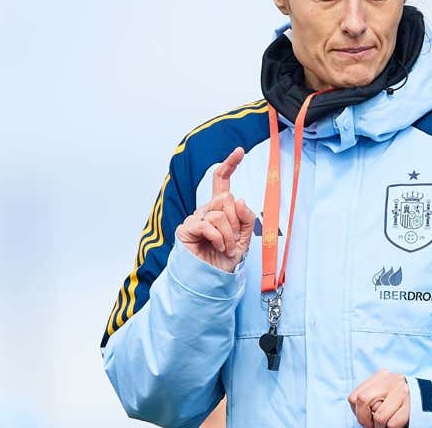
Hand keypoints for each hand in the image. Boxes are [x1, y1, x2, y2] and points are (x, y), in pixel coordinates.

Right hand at [176, 147, 256, 271]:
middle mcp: (205, 210)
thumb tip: (239, 199)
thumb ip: (245, 218)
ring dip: (228, 234)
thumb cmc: (226, 259)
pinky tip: (219, 247)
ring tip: (226, 248)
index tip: (239, 151)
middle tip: (233, 239)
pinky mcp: (186, 229)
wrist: (214, 279)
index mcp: (219, 209)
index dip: (230, 165)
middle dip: (235, 221)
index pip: (222, 182)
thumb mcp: (245, 237)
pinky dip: (218, 237)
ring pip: (219, 213)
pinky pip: (208, 224)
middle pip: (226, 198)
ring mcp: (195, 219)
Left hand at [348, 369, 409, 427]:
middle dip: (363, 419)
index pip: (355, 396)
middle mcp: (391, 381)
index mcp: (382, 376)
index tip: (366, 418)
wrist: (431, 400)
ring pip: (379, 416)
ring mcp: (403, 392)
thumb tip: (357, 411)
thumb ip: (372, 395)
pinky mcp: (411, 406)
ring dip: (379, 427)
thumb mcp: (386, 392)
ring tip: (385, 426)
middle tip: (371, 426)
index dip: (357, 411)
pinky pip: (393, 424)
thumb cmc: (402, 401)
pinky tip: (395, 425)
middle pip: (362, 400)